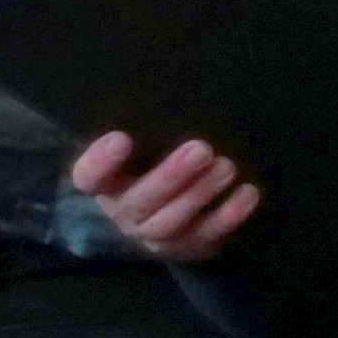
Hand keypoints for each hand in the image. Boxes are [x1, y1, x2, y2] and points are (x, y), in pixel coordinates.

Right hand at [70, 131, 258, 262]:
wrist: (172, 217)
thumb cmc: (154, 166)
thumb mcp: (144, 150)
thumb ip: (150, 131)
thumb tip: (178, 91)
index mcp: (107, 185)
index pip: (89, 178)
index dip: (100, 163)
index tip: (121, 138)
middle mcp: (126, 212)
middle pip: (139, 201)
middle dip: (170, 176)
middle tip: (201, 149)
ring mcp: (155, 235)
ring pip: (171, 221)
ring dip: (201, 193)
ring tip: (226, 167)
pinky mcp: (188, 246)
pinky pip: (207, 235)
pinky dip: (229, 215)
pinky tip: (248, 193)